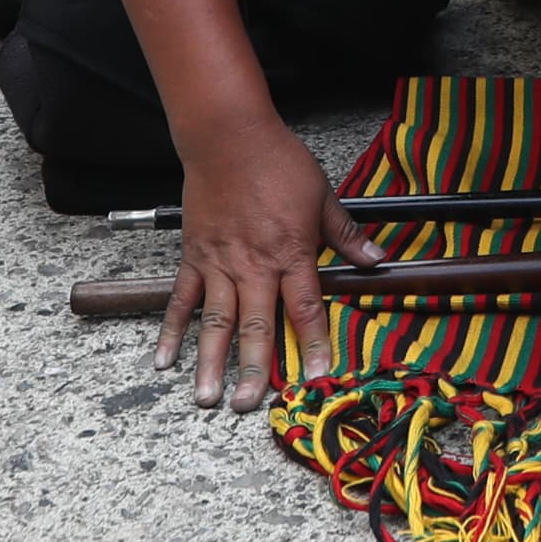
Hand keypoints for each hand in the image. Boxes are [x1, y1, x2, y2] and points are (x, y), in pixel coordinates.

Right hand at [159, 119, 380, 413]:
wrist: (228, 136)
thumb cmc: (278, 162)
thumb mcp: (322, 195)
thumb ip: (346, 234)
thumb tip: (375, 261)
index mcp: (291, 254)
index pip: (305, 308)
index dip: (311, 345)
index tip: (315, 377)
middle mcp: (254, 266)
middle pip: (256, 325)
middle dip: (255, 369)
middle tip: (249, 405)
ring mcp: (219, 264)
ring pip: (216, 321)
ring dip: (210, 361)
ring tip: (206, 397)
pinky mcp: (194, 257)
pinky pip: (181, 300)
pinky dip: (172, 330)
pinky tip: (165, 360)